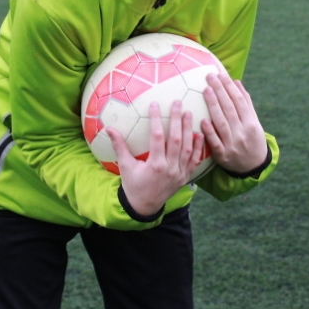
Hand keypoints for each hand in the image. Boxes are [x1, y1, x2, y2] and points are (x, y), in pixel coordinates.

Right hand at [108, 102, 202, 217]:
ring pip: (188, 148)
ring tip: (188, 113)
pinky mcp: (186, 177)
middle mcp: (170, 168)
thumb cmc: (133, 184)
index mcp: (155, 165)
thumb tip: (108, 128)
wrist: (145, 206)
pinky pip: (195, 161)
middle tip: (178, 103)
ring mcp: (180, 173)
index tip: (155, 105)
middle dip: (177, 120)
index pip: (158, 137)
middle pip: (176, 140)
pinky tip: (199, 134)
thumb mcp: (125, 166)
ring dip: (189, 130)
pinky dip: (198, 147)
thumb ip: (119, 146)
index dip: (156, 119)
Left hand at [200, 73, 267, 175]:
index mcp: (251, 123)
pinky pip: (215, 142)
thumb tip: (236, 82)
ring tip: (206, 90)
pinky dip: (209, 131)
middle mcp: (242, 133)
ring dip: (213, 105)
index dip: (229, 87)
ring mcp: (232, 144)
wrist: (253, 167)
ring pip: (222, 123)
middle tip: (209, 76)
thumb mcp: (254, 122)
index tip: (220, 74)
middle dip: (220, 91)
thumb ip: (246, 103)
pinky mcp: (223, 156)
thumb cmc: (251, 139)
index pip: (239, 101)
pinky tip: (203, 119)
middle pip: (230, 109)